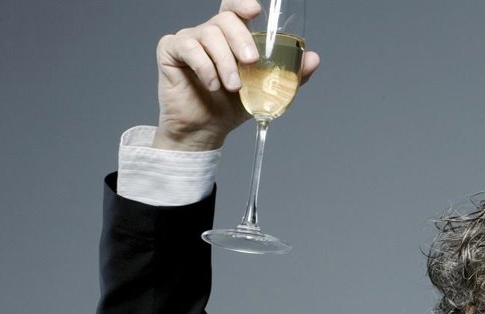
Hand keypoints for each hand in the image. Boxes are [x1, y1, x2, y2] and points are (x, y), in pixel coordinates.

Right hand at [153, 0, 319, 150]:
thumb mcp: (265, 91)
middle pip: (225, 19)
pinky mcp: (170, 50)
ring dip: (225, 62)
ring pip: (208, 34)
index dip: (242, 3)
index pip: (234, 8)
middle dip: (241, 39)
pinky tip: (212, 85)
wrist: (205, 130)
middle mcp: (210, 33)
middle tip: (251, 62)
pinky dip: (204, 67)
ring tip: (233, 86)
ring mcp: (189, 39)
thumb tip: (313, 58)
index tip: (255, 10)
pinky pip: (188, 47)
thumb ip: (289, 75)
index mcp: (231, 37)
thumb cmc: (231, 107)